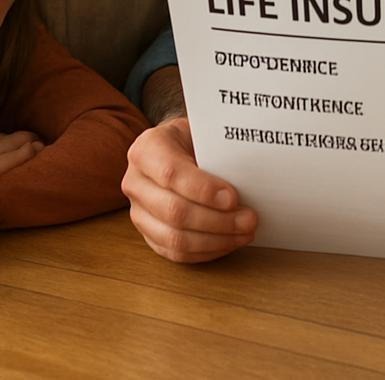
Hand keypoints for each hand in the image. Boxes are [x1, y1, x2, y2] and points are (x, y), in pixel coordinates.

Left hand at [0, 131, 43, 179]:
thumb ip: (1, 180)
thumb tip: (20, 168)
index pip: (21, 152)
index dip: (35, 148)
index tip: (45, 148)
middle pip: (16, 138)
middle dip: (32, 137)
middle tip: (43, 141)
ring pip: (4, 135)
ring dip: (18, 136)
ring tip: (28, 140)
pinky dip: (0, 137)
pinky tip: (2, 140)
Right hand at [121, 117, 257, 262]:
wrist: (176, 148)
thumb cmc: (194, 140)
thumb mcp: (203, 132)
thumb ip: (218, 151)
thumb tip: (249, 176)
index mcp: (146, 150)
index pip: (171, 173)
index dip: (203, 189)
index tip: (233, 197)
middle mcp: (136, 182)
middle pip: (173, 211)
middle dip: (217, 220)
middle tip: (248, 220)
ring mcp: (138, 211)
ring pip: (173, 238)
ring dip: (215, 240)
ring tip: (243, 233)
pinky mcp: (147, 233)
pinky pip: (175, 252)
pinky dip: (205, 251)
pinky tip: (228, 242)